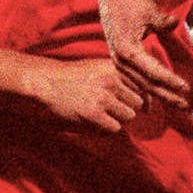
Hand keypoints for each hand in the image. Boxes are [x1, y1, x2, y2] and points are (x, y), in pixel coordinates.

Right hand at [24, 57, 144, 131]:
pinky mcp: (93, 113)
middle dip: (129, 108)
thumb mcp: (97, 65)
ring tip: (105, 115)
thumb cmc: (73, 75)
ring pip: (128, 116)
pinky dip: (109, 127)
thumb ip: (119, 74)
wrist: (47, 82)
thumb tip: (145, 95)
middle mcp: (110, 80)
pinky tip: (98, 121)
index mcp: (113, 67)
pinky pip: (115, 127)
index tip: (144, 106)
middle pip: (138, 102)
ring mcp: (102, 97)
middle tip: (116, 110)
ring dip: (119, 119)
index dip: (144, 97)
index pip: (143, 84)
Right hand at [97, 0, 189, 108]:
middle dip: (167, 95)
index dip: (170, 81)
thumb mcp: (148, 11)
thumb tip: (175, 23)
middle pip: (146, 84)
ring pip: (140, 85)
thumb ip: (162, 22)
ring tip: (177, 103)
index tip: (186, 88)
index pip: (153, 71)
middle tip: (185, 105)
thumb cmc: (130, 1)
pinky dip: (146, 90)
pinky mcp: (119, 59)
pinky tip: (156, 98)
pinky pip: (134, 80)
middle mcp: (120, 59)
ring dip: (159, 95)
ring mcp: (118, 61)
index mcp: (127, 49)